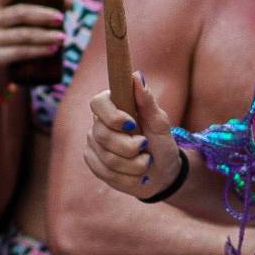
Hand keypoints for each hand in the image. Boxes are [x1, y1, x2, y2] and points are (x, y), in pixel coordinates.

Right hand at [0, 0, 64, 82]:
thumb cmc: (17, 33)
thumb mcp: (28, 18)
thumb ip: (46, 6)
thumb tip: (70, 2)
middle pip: (19, 13)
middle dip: (43, 15)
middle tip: (61, 18)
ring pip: (22, 34)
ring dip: (45, 35)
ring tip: (62, 37)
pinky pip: (20, 52)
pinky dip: (38, 50)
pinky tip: (52, 49)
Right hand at [85, 71, 182, 198]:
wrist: (161, 173)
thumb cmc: (161, 144)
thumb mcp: (160, 123)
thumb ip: (147, 101)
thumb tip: (136, 76)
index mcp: (113, 106)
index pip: (98, 103)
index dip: (112, 116)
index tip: (132, 125)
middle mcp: (98, 124)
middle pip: (103, 136)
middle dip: (130, 147)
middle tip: (145, 146)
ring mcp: (93, 144)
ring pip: (107, 158)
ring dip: (134, 164)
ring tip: (145, 162)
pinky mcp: (93, 163)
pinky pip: (106, 173)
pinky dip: (128, 177)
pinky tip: (136, 175)